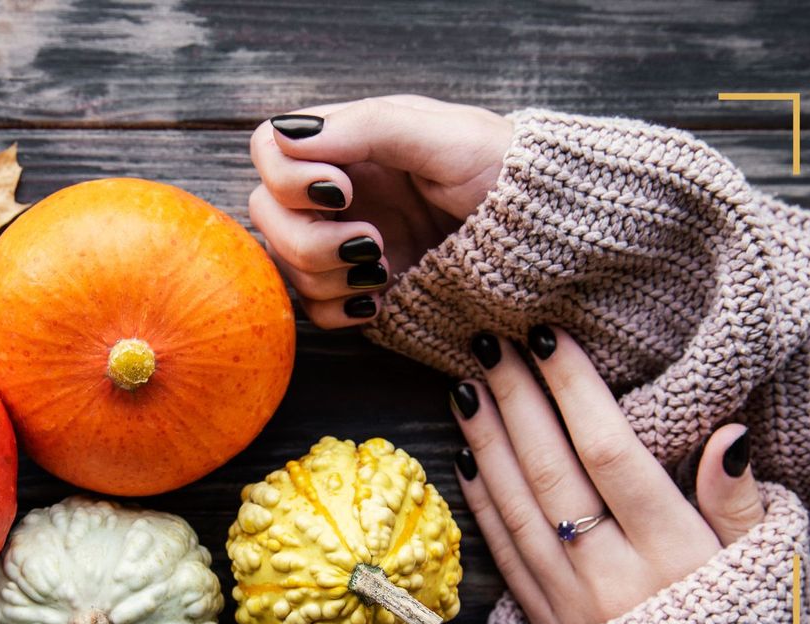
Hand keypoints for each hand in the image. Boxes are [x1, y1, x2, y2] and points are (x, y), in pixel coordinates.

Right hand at [248, 95, 512, 328]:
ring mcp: (344, 244)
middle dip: (309, 236)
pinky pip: (315, 310)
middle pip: (265, 214)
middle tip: (370, 242)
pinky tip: (381, 297)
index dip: (289, 175)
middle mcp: (336, 193)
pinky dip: (341, 308)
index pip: (269, 150)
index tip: (342, 189)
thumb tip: (288, 136)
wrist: (544, 234)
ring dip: (329, 273)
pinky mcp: (359, 291)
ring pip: (287, 265)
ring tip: (385, 266)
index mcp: (347, 144)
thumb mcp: (442, 135)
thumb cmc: (502, 170)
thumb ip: (365, 128)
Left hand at [452, 326, 765, 623]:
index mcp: (672, 551)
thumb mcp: (758, 569)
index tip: (546, 336)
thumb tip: (731, 436)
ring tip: (464, 385)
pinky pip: (502, 551)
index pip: (611, 451)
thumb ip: (737, 504)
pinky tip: (464, 455)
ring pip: (517, 506)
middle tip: (487, 342)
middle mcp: (612, 572)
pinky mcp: (542, 620)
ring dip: (486, 440)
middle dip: (517, 400)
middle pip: (553, 471)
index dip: (574, 389)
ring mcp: (570, 599)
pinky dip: (480, 500)